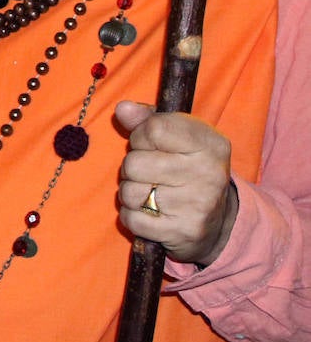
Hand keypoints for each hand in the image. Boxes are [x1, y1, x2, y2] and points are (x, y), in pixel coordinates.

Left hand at [114, 100, 239, 265]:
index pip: (153, 129)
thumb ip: (148, 119)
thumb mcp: (179, 137)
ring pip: (129, 192)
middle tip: (151, 174)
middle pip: (134, 163)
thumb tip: (123, 109)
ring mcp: (197, 205)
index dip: (141, 137)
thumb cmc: (188, 169)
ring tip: (151, 193)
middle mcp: (208, 173)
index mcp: (210, 144)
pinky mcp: (182, 232)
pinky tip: (150, 213)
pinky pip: (131, 219)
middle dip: (133, 168)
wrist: (219, 222)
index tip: (150, 146)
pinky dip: (132, 217)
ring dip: (131, 193)